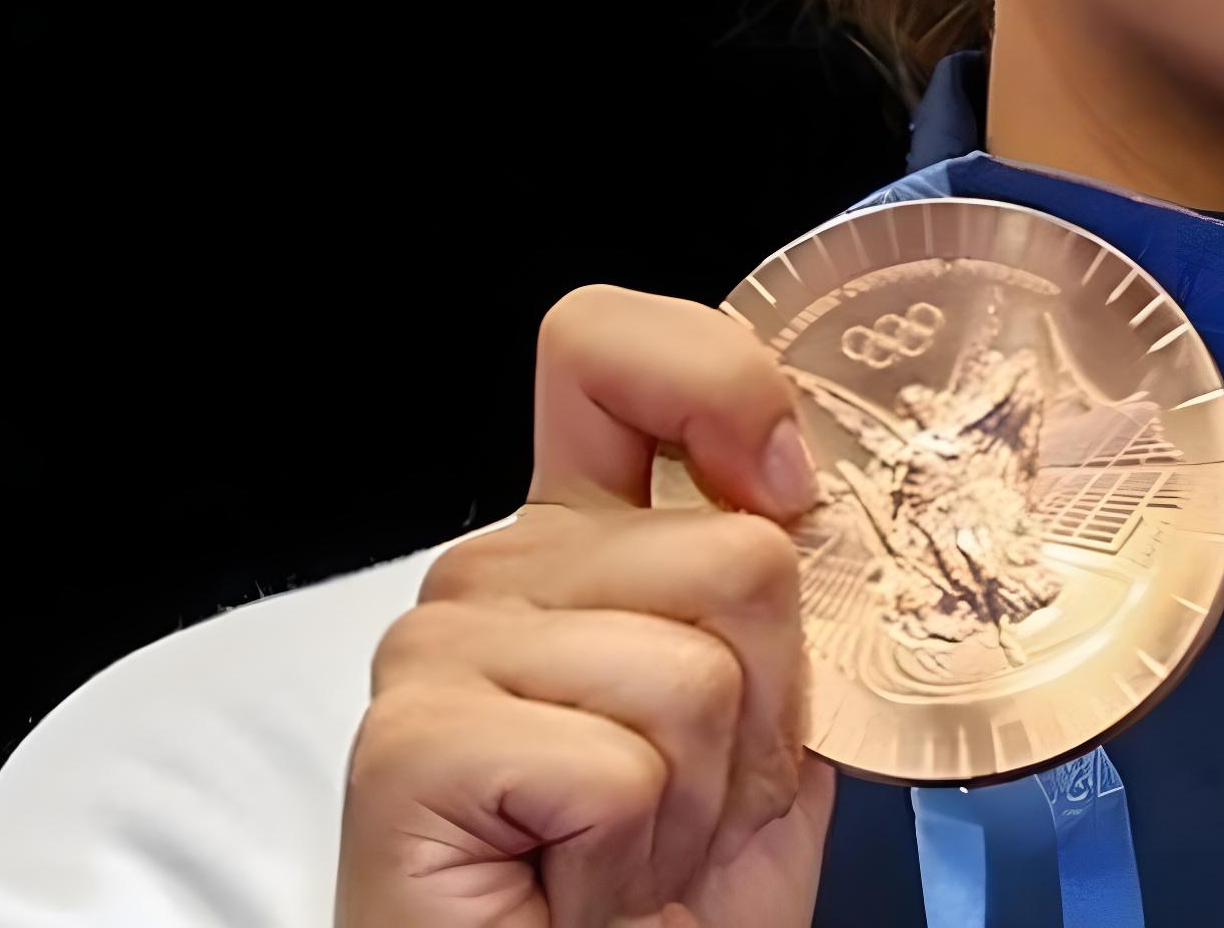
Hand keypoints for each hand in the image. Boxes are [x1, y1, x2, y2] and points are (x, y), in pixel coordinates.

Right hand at [336, 285, 837, 927]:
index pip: (613, 352)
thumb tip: (813, 508)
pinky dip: (629, 853)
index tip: (787, 481)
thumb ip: (785, 600)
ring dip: (698, 798)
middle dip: (759, 710)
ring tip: (628, 854)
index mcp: (580, 542)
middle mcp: (495, 573)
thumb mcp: (768, 727)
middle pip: (732, 550)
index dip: (722, 380)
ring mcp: (437, 650)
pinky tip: (572, 887)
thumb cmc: (663, 908)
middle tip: (684, 806)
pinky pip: (615, 763)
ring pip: (691, 666)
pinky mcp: (410, 743)